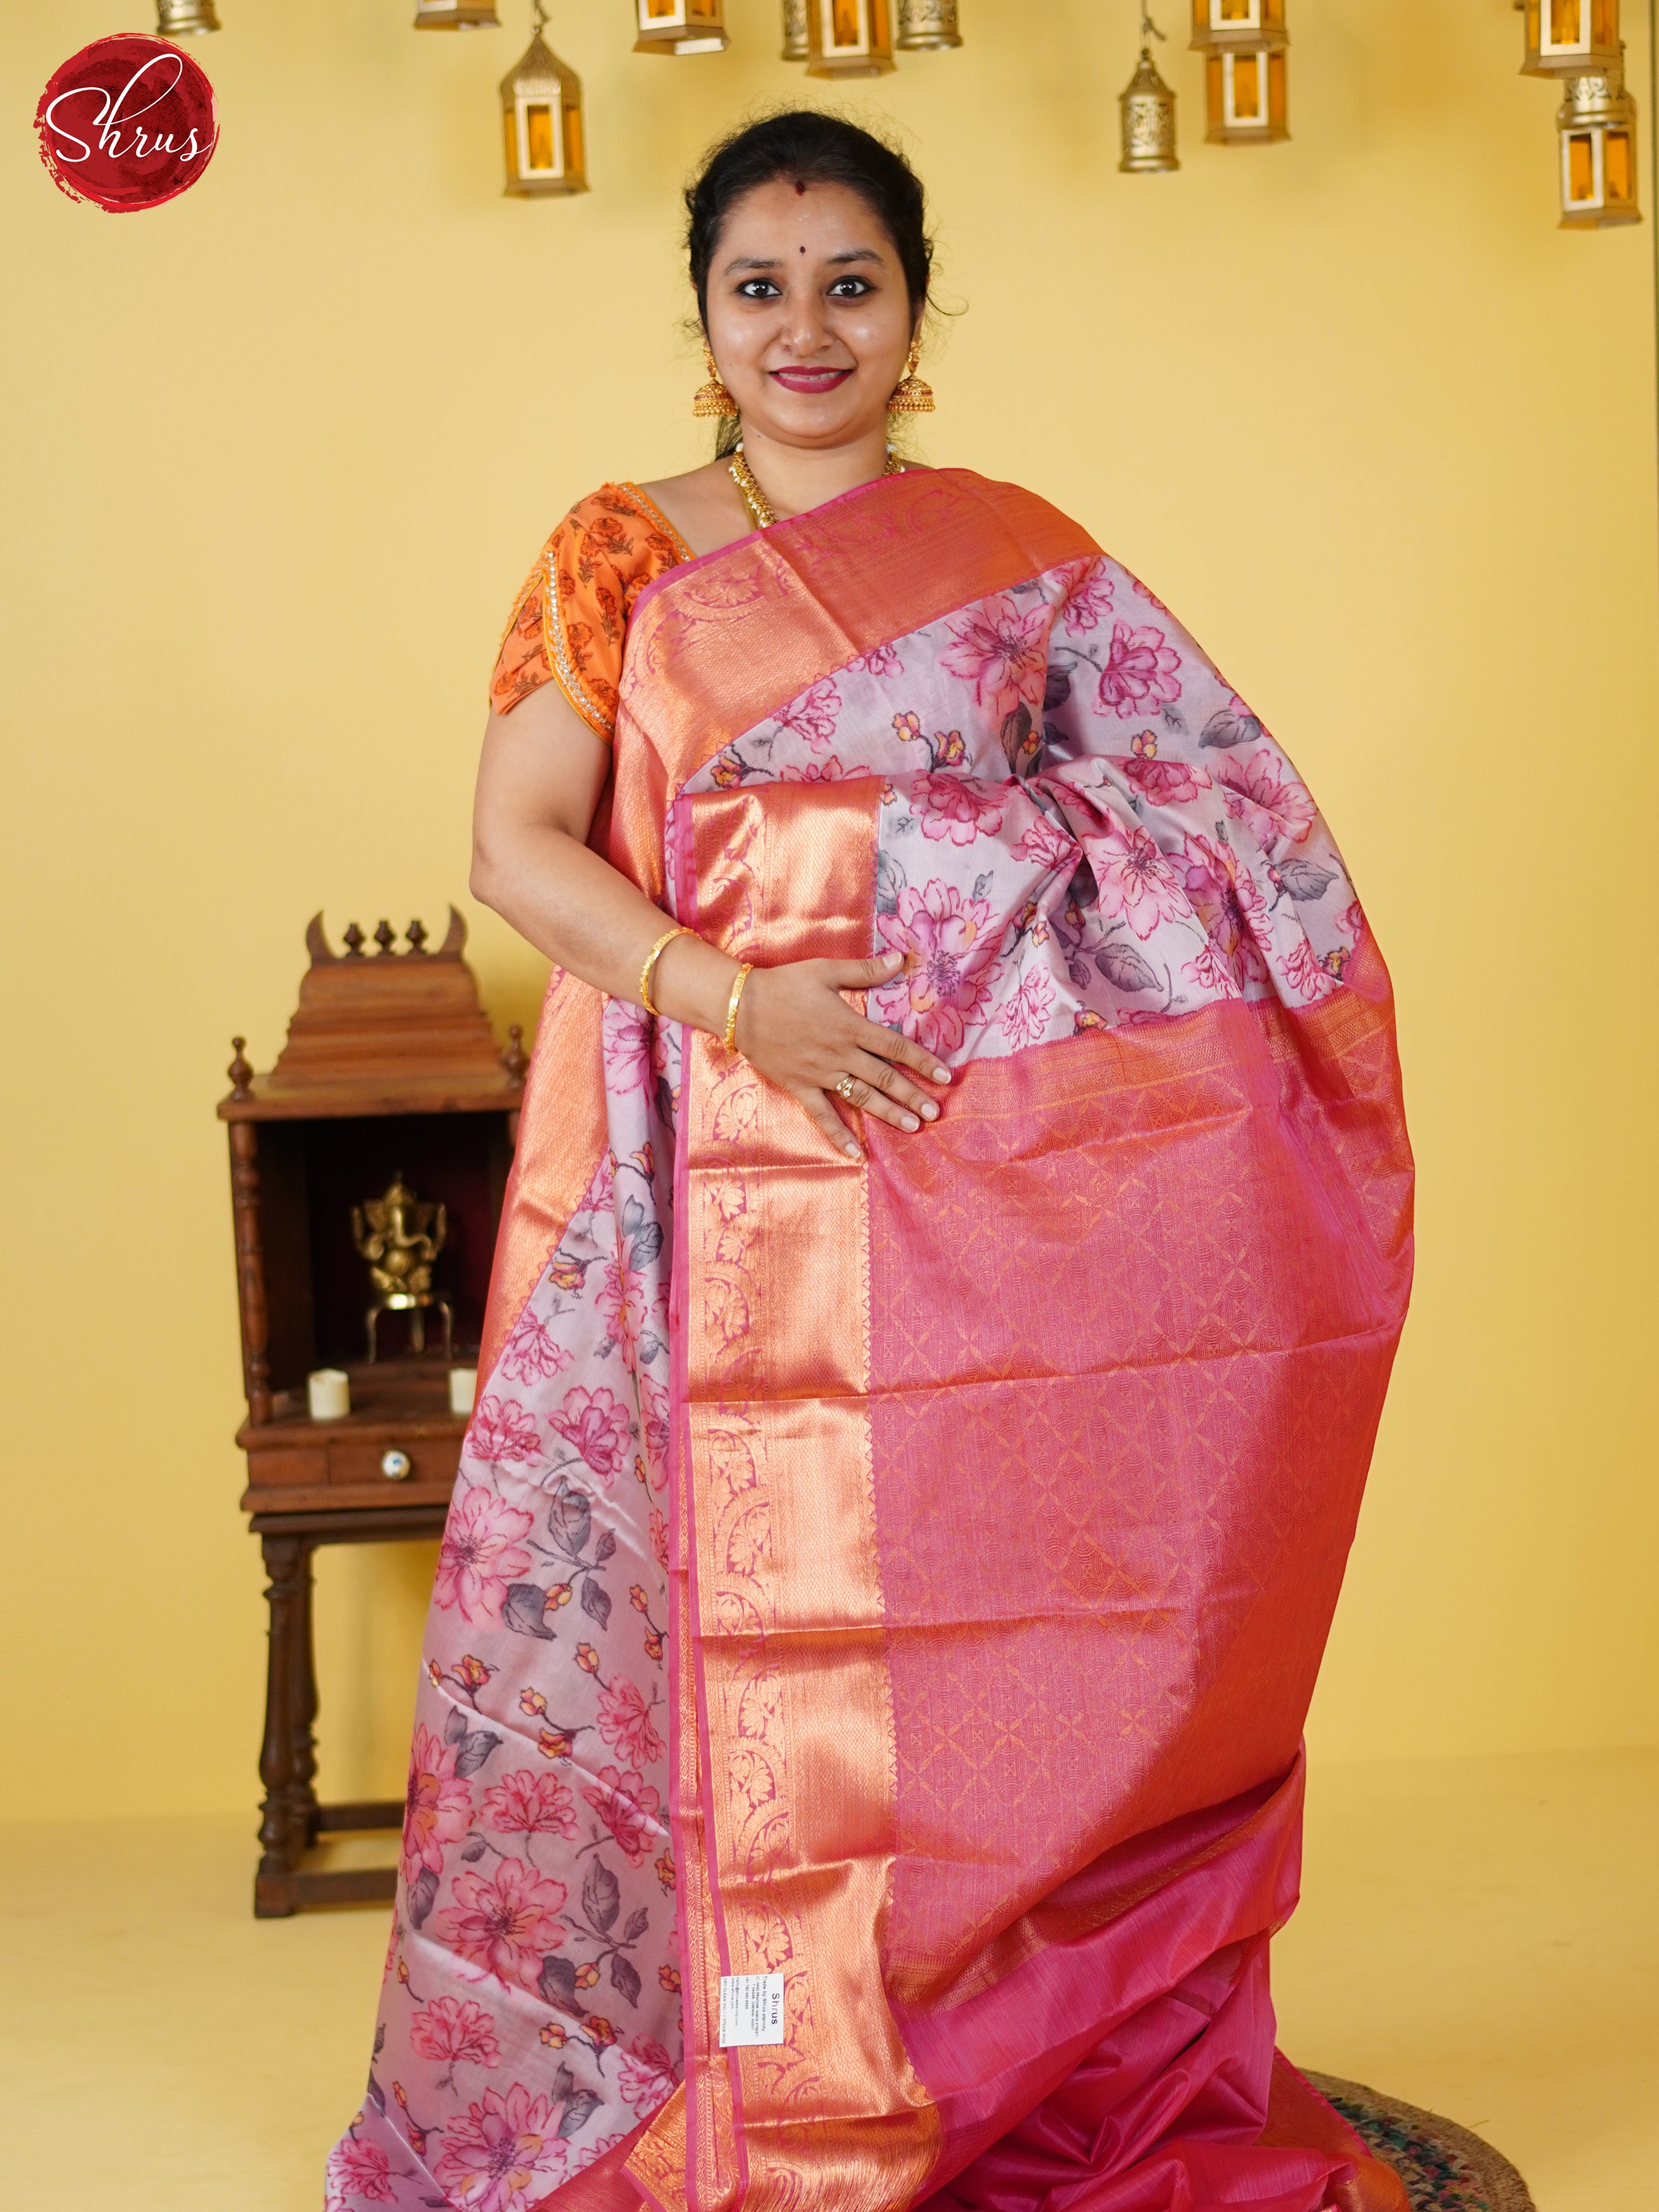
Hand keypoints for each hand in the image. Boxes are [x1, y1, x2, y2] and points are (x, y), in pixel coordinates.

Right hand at [734, 951, 949, 1159]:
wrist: (740, 1007)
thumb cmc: (784, 985)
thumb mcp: (825, 971)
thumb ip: (865, 971)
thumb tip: (901, 959)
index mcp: (850, 1026)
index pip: (895, 1046)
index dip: (922, 1061)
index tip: (945, 1076)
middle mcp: (840, 1054)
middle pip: (884, 1077)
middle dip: (912, 1095)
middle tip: (935, 1111)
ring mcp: (820, 1074)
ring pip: (861, 1097)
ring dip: (888, 1113)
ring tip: (913, 1126)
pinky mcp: (800, 1086)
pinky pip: (822, 1115)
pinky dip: (839, 1135)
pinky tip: (856, 1153)